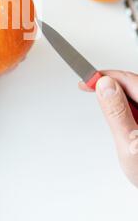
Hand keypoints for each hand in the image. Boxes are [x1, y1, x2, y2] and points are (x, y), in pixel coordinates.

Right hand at [80, 71, 137, 187]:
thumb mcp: (129, 144)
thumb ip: (116, 113)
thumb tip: (104, 86)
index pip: (129, 80)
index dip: (106, 77)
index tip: (87, 80)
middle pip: (134, 85)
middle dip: (111, 86)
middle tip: (89, 88)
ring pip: (135, 94)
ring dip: (119, 98)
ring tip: (109, 113)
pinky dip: (127, 108)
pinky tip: (123, 120)